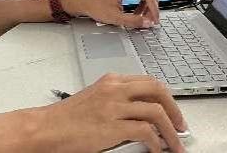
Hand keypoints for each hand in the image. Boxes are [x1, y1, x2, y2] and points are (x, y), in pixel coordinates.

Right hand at [40, 74, 187, 152]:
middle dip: (175, 109)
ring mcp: (114, 107)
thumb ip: (115, 100)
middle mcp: (115, 90)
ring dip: (171, 131)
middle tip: (181, 125)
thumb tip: (139, 112)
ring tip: (175, 143)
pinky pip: (146, 132)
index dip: (166, 97)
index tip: (173, 111)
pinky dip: (157, 142)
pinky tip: (157, 149)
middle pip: (158, 90)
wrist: (45, 128)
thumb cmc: (64, 118)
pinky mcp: (112, 126)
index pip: (148, 82)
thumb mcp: (93, 99)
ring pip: (156, 112)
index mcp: (111, 81)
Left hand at [61, 0, 159, 27]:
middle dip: (153, 7)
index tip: (154, 20)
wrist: (85, 1)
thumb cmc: (96, 6)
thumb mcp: (115, 18)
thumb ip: (133, 21)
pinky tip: (136, 13)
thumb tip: (147, 23)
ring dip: (148, 5)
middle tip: (150, 20)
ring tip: (141, 18)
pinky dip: (142, 3)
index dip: (154, 9)